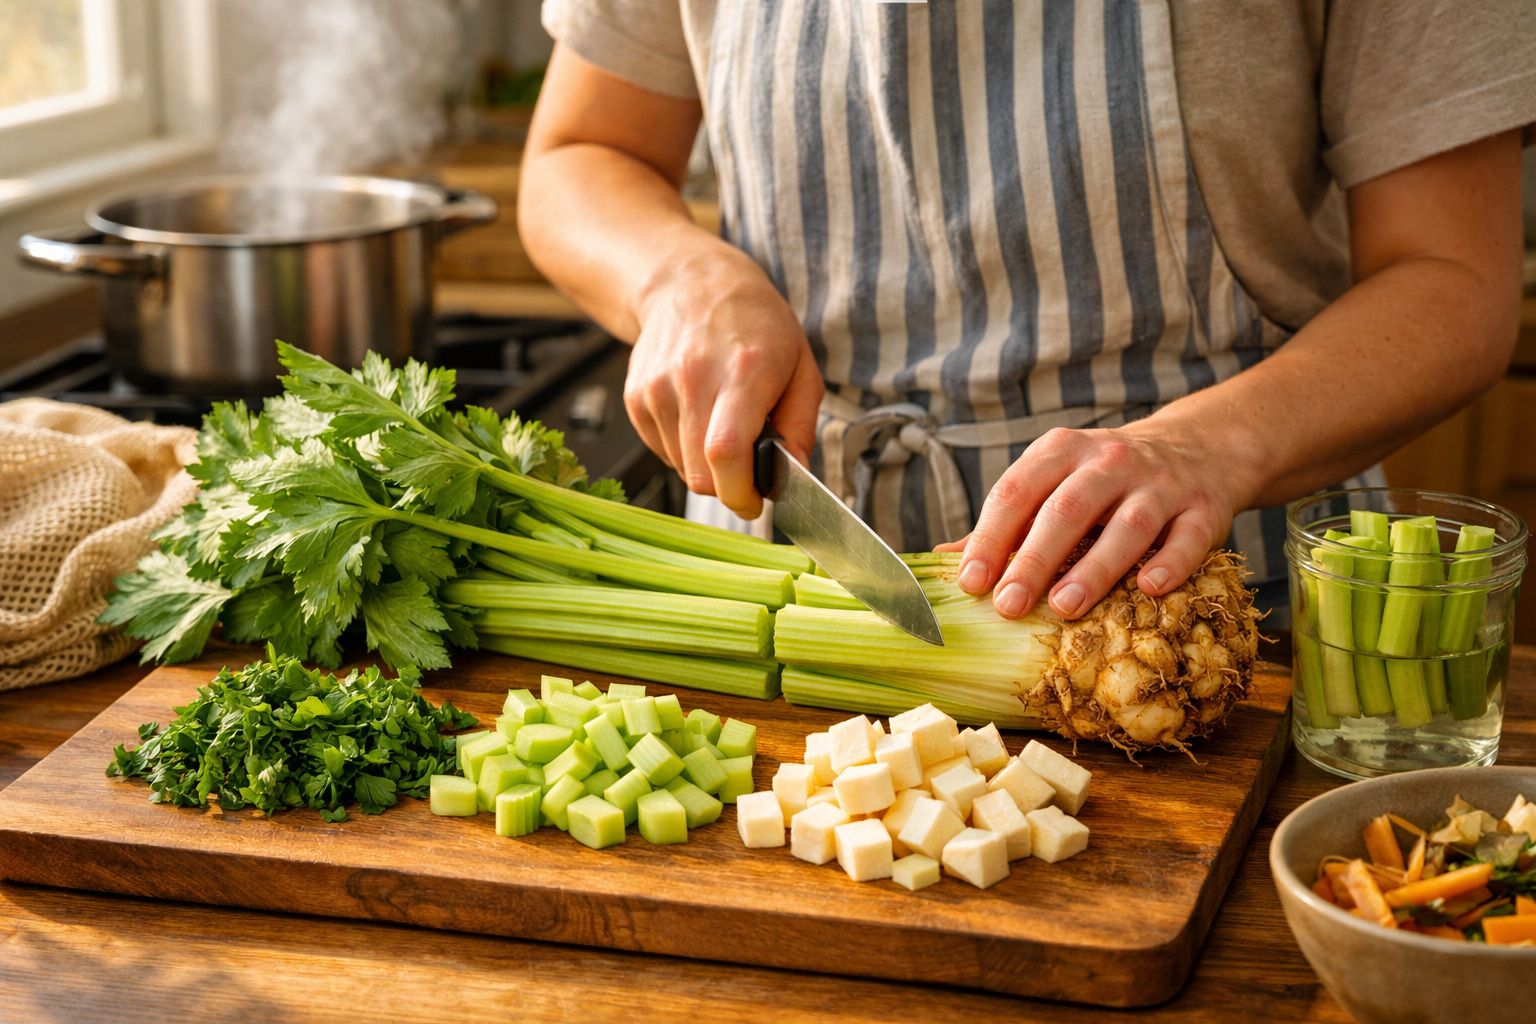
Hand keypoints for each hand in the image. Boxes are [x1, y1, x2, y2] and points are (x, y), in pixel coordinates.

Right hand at [626, 251, 823, 518]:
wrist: (692, 283)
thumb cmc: (755, 324)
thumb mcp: (801, 367)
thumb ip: (800, 426)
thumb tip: (795, 474)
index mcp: (742, 372)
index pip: (726, 453)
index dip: (740, 492)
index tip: (755, 502)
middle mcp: (693, 378)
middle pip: (700, 472)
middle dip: (728, 486)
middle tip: (748, 469)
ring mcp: (657, 388)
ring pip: (681, 467)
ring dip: (706, 465)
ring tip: (722, 427)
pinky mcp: (636, 397)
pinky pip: (662, 450)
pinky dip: (683, 449)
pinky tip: (698, 417)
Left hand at [938, 416, 1256, 619]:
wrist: (1200, 447)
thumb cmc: (1107, 480)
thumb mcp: (1055, 482)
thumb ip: (1007, 520)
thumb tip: (942, 557)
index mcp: (1061, 451)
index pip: (1016, 491)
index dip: (990, 536)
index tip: (970, 581)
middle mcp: (1109, 461)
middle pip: (1067, 509)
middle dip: (1034, 558)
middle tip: (1008, 605)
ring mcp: (1160, 484)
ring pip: (1128, 524)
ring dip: (1095, 567)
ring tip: (1065, 606)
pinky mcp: (1204, 508)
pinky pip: (1188, 536)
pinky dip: (1170, 563)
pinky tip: (1149, 588)